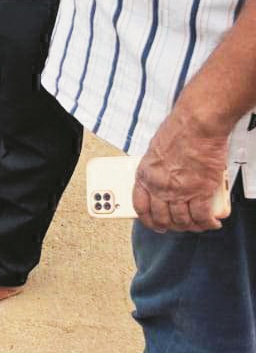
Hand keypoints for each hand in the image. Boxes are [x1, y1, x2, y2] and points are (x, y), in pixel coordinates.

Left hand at [133, 99, 233, 232]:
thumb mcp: (155, 151)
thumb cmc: (178, 130)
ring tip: (198, 224)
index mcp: (144, 175)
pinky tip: (212, 223)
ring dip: (191, 226)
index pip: (140, 206)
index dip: (148, 219)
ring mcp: (179, 191)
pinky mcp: (200, 191)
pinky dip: (207, 223)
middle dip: (171, 226)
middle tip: (179, 226)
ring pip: (183, 220)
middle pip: (162, 217)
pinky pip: (202, 216)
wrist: (196, 125)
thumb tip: (163, 177)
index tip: (154, 224)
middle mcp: (159, 187)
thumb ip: (157, 168)